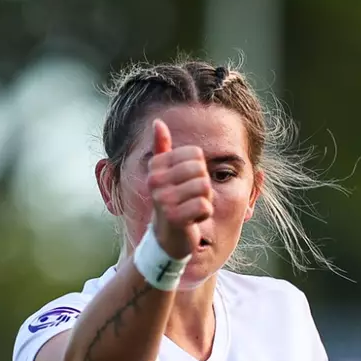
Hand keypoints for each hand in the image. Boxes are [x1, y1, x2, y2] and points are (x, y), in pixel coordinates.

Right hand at [147, 119, 212, 259]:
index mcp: (156, 167)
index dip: (198, 170)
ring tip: (190, 209)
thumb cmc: (171, 202)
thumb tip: (158, 122)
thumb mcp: (165, 174)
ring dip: (204, 201)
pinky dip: (204, 215)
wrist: (166, 238)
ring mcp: (164, 200)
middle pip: (201, 170)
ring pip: (205, 188)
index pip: (195, 154)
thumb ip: (162, 148)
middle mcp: (156, 182)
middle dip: (203, 186)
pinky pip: (205, 206)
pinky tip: (192, 220)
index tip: (185, 183)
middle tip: (190, 198)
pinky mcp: (174, 218)